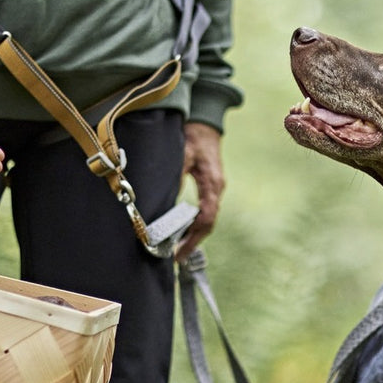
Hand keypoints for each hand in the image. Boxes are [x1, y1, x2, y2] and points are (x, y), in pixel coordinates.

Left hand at [176, 121, 224, 261]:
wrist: (205, 125)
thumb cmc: (194, 137)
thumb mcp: (183, 152)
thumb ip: (177, 174)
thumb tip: (165, 198)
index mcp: (212, 184)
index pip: (206, 218)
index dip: (193, 238)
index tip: (179, 251)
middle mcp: (216, 190)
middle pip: (208, 224)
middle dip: (193, 242)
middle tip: (176, 257)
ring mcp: (214, 190)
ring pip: (206, 219)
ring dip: (192, 234)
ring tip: (176, 248)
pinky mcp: (209, 188)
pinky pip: (204, 211)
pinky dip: (193, 223)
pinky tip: (181, 229)